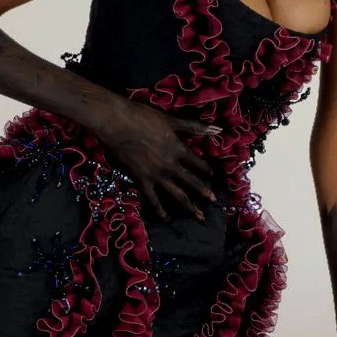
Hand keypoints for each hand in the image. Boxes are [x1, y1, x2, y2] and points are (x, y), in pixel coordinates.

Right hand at [95, 100, 220, 222]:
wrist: (117, 123)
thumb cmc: (143, 117)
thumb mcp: (172, 121)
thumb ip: (195, 127)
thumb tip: (219, 128)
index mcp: (179, 149)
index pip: (198, 163)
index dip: (206, 169)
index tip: (211, 175)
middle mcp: (171, 166)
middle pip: (192, 182)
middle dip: (204, 193)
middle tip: (214, 202)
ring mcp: (157, 175)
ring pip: (177, 195)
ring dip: (189, 207)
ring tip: (199, 217)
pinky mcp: (142, 181)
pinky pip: (153, 199)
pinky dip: (160, 210)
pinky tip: (165, 218)